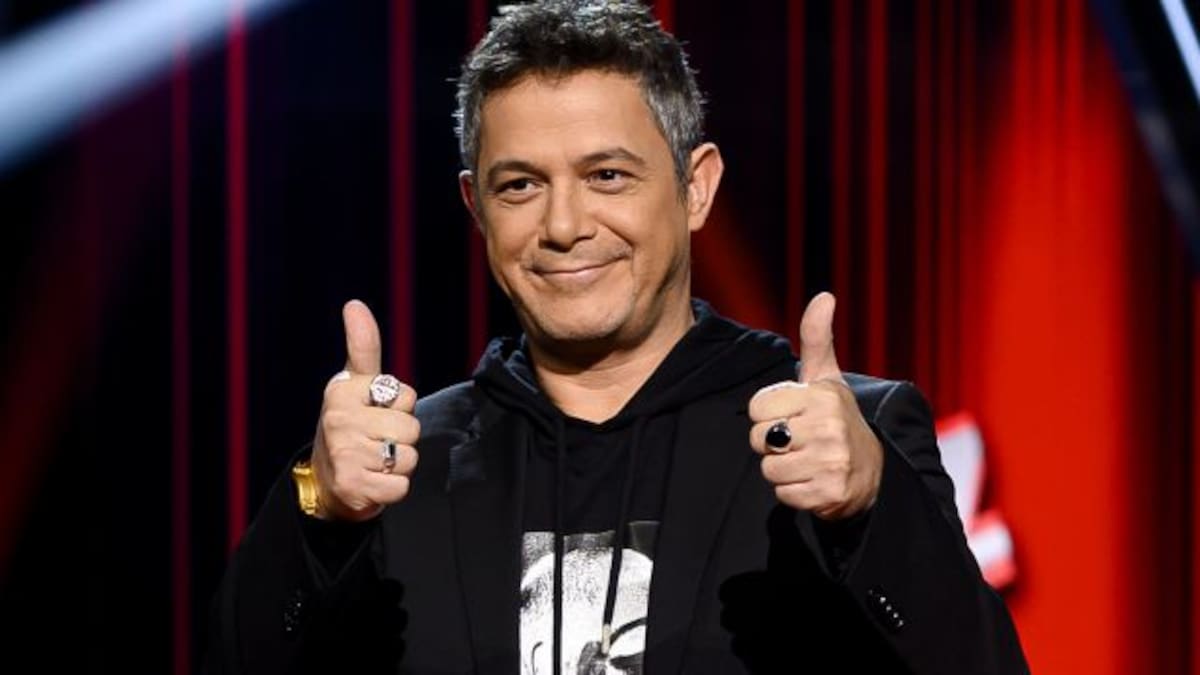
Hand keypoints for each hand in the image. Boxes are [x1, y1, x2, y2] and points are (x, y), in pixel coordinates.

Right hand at [310, 300, 419, 520]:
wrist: (326, 481)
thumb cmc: (350, 424)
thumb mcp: (355, 383)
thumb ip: (363, 346)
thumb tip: (354, 304)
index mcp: (342, 389)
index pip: (407, 395)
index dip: (400, 407)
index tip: (375, 412)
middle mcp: (338, 419)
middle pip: (411, 427)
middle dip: (403, 438)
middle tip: (377, 442)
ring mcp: (344, 454)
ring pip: (409, 457)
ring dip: (399, 465)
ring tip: (375, 462)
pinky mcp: (353, 486)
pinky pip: (401, 487)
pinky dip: (393, 490)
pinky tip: (373, 483)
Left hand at [747, 292, 882, 519]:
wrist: (873, 472)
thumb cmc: (836, 419)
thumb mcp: (828, 379)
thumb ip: (817, 338)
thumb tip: (824, 295)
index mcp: (823, 396)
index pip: (756, 409)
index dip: (766, 415)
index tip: (789, 417)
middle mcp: (829, 427)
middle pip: (759, 439)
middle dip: (770, 444)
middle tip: (797, 442)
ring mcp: (832, 461)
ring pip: (769, 470)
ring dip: (781, 470)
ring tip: (805, 461)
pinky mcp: (830, 493)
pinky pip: (783, 495)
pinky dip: (793, 493)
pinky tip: (812, 481)